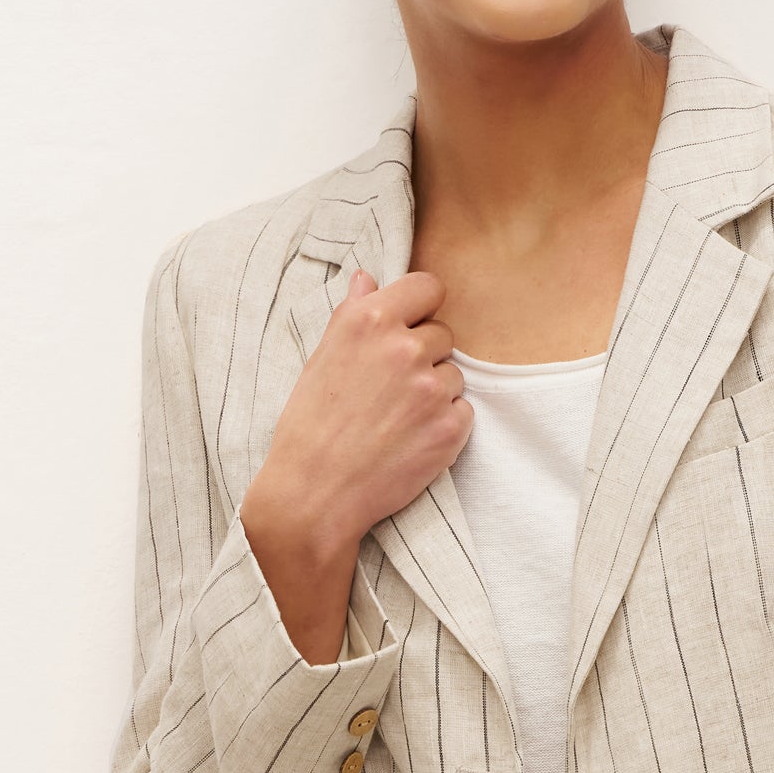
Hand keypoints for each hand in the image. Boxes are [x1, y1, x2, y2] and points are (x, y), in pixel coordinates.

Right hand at [242, 267, 468, 662]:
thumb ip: (352, 314)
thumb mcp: (320, 359)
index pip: (428, 286)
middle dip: (424, 356)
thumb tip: (368, 278)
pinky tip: (409, 440)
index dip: (422, 306)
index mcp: (369, 320)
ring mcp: (432, 387)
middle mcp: (404, 347)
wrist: (314, 494)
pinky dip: (444, 424)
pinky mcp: (451, 426)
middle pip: (442, 334)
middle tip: (389, 390)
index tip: (413, 323)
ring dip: (435, 392)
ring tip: (395, 419)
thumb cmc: (309, 427)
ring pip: (454, 374)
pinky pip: (463, 410)